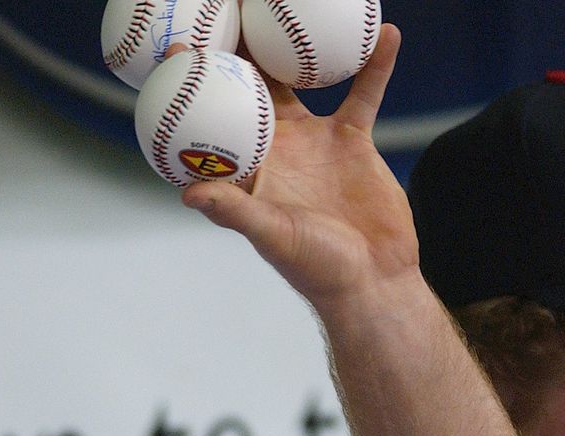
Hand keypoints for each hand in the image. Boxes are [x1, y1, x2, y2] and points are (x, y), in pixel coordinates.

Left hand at [180, 25, 416, 314]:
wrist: (370, 278)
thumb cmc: (313, 266)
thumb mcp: (270, 235)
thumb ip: (232, 210)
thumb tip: (187, 192)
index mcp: (246, 168)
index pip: (210, 119)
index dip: (193, 87)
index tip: (179, 49)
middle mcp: (273, 148)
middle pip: (247, 90)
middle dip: (235, 52)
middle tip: (228, 8)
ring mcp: (312, 141)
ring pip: (298, 80)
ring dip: (294, 45)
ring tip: (291, 6)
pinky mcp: (352, 140)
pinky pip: (363, 93)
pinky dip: (374, 66)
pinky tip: (385, 32)